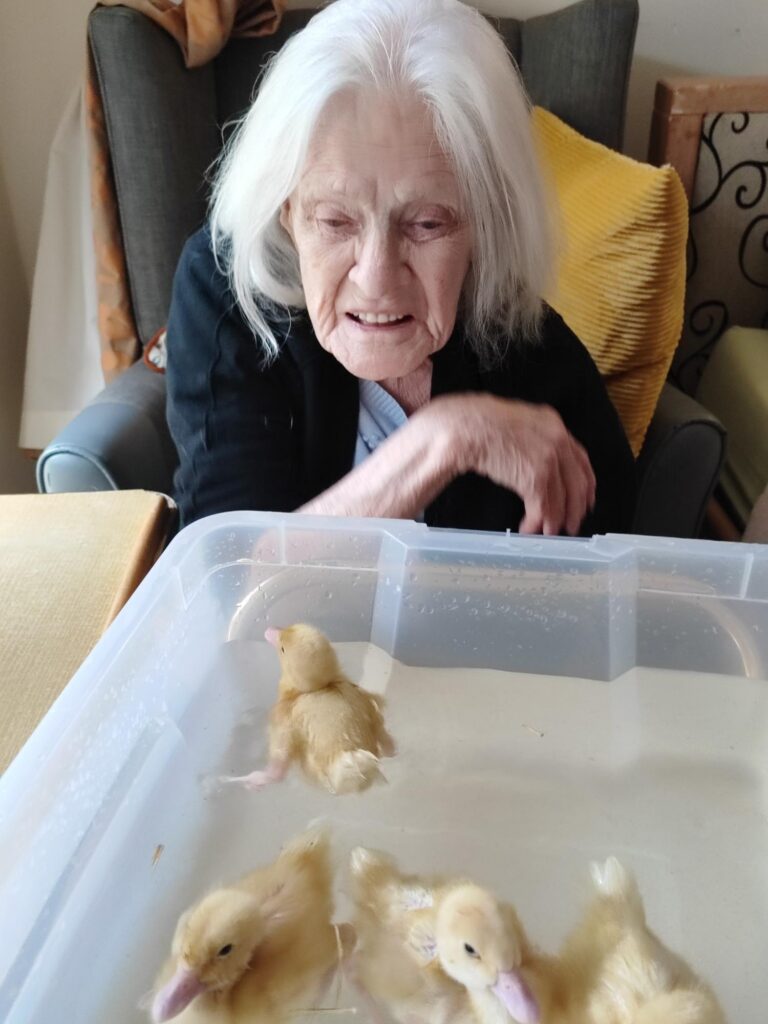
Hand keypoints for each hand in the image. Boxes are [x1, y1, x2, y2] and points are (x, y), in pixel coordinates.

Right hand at [427, 394, 595, 535]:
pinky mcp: (535, 478)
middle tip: (571, 524)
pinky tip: (529, 529)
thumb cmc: (476, 423)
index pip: (579, 458)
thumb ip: (528, 439)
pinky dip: (537, 523)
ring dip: (556, 520)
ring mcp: (549, 458)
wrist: (463, 426)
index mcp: (552, 423)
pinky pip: (543, 508)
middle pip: (577, 481)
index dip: (584, 484)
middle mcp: (557, 439)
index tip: (584, 499)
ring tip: (549, 532)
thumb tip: (530, 461)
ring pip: (562, 498)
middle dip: (574, 508)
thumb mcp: (513, 423)